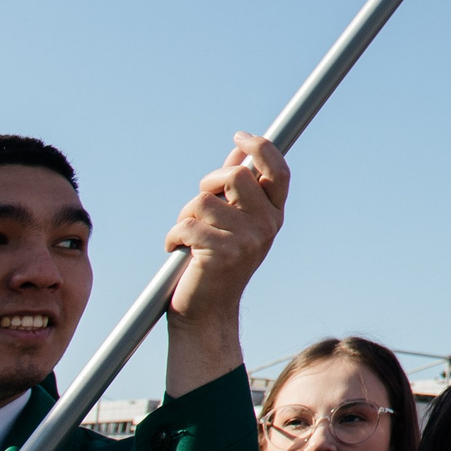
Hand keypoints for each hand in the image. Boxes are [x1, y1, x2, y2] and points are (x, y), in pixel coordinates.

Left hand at [164, 134, 289, 396]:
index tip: (240, 137)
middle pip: (235, 174)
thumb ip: (237, 189)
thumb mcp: (234, 224)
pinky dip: (173, 238)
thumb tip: (238, 151)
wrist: (206, 314)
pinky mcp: (221, 253)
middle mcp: (267, 226)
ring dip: (184, 216)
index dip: (261, 147)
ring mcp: (247, 240)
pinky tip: (178, 253)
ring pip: (202, 201)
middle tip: (200, 204)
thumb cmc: (215, 265)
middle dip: (207, 183)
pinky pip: (186, 225)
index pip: (277, 170)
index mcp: (273, 215)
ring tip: (187, 237)